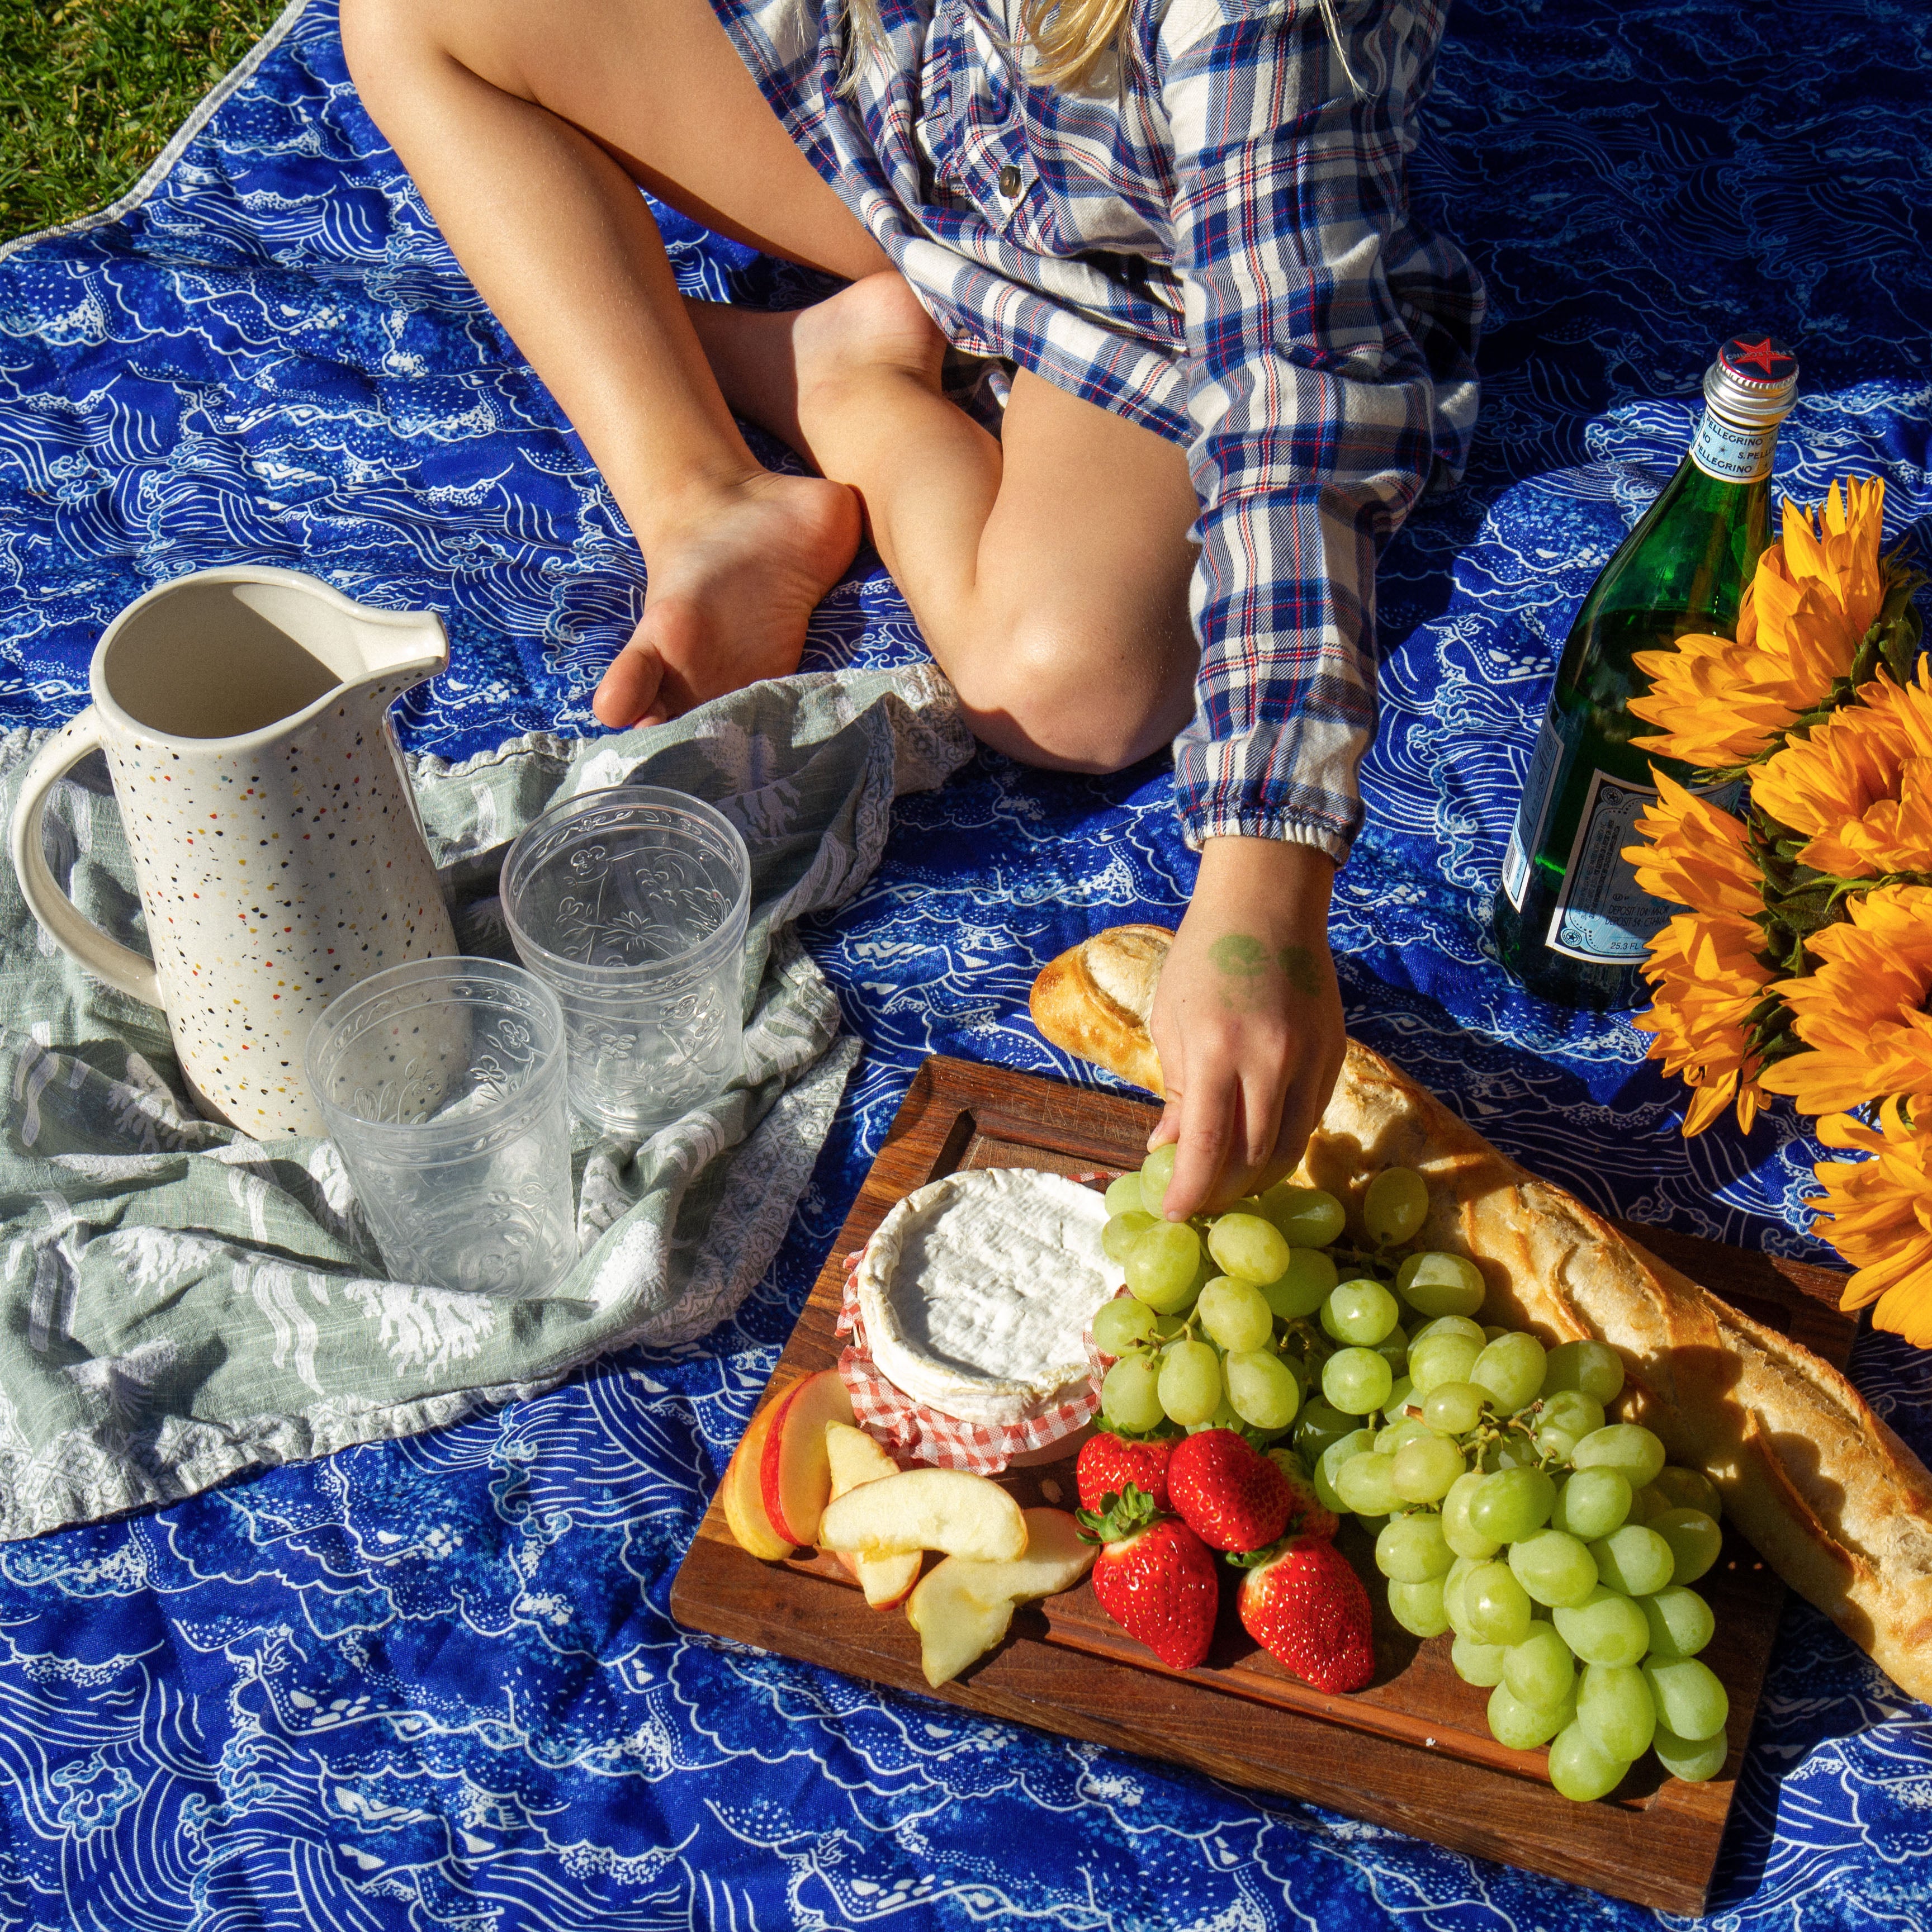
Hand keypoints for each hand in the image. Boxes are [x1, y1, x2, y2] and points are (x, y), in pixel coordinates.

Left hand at [1146, 836, 1344, 1220]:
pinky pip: (1310, 1117)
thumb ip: (1175, 1092)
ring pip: (1291, 1145)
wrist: (1266, 903)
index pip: (1207, 1143)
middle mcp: (1270, 1057)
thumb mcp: (1172, 1021)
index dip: (1191, 1190)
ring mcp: (1310, 1056)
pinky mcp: (1335, 1053)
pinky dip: (1284, 1142)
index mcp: (1217, 1047)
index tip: (1175, 1215)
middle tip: (1201, 1206)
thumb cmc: (1203, 958)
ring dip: (1259, 1176)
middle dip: (1225, 1192)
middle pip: (1254, 1156)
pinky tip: (1260, 1146)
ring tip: (1230, 1185)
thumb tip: (1168, 1151)